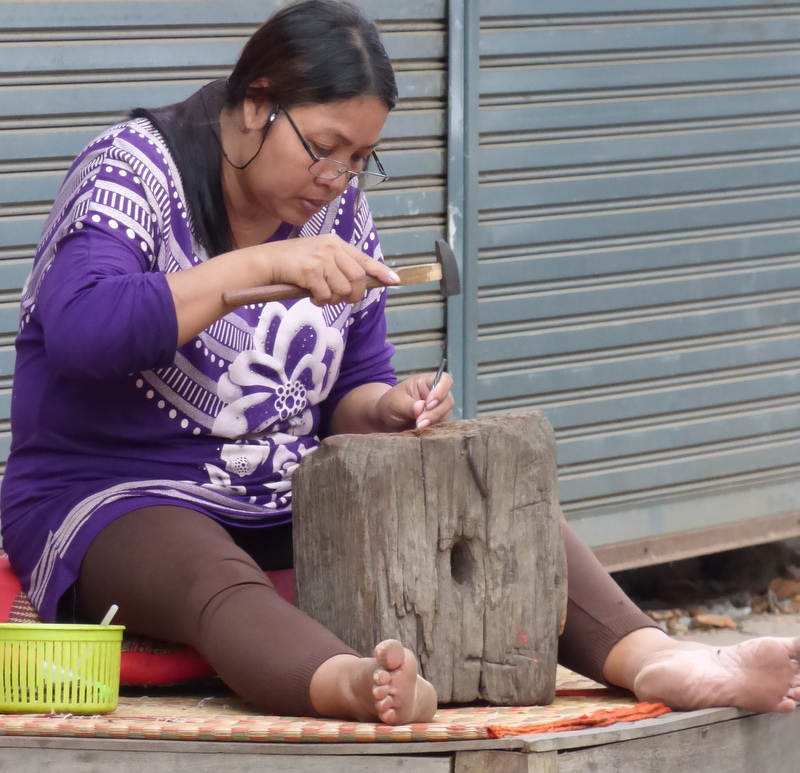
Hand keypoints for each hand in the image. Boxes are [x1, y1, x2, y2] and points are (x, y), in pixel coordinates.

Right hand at [261, 234, 398, 305]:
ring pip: (343, 289)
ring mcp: (321, 258)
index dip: (380, 271)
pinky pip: (326, 295)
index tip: (394, 280)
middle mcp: (331, 247)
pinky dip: (320, 300)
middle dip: (353, 295)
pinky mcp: (311, 271)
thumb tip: (357, 286)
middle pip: (357, 278)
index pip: (364, 258)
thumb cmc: (292, 263)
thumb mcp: (318, 257)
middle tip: (341, 300)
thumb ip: (337, 266)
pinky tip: (311, 295)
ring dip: (333, 299)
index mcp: (335, 243)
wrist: (266, 261)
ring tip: (320, 295)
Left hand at [374, 370, 453, 431]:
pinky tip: (422, 432)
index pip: (444, 380)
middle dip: (435, 412)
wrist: (386, 420)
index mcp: (426, 382)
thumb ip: (408, 405)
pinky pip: (442, 426)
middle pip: (448, 400)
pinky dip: (433, 429)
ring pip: (446, 415)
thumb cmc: (390, 404)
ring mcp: (438, 409)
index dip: (441, 390)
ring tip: (418, 427)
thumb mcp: (395, 402)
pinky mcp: (437, 422)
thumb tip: (422, 407)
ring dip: (434, 422)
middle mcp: (436, 394)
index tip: (429, 403)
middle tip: (420, 422)